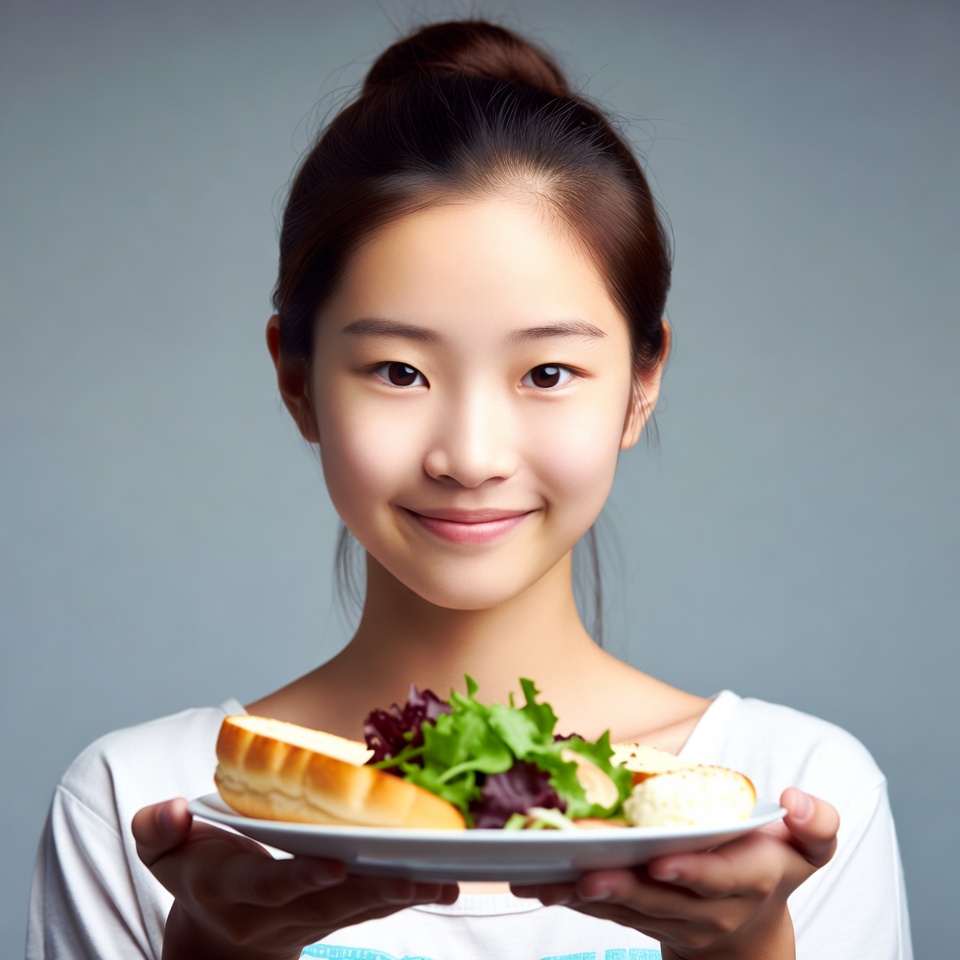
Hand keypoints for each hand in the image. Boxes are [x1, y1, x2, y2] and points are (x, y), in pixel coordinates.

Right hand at [133, 798, 457, 959]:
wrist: (214, 939)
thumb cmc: (194, 873)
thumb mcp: (161, 852)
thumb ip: (158, 829)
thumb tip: (174, 810)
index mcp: (230, 891)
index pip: (268, 886)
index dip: (300, 877)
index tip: (336, 863)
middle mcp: (273, 914)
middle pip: (326, 906)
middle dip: (370, 892)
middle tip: (413, 876)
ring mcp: (306, 920)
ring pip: (357, 912)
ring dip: (399, 897)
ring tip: (443, 881)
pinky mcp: (333, 917)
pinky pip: (371, 911)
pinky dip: (406, 898)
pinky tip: (444, 884)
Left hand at [511, 787, 838, 959]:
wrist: (750, 931)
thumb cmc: (772, 866)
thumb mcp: (810, 847)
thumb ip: (817, 823)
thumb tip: (796, 800)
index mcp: (750, 880)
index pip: (722, 879)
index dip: (694, 872)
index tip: (663, 860)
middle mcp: (708, 908)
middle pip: (661, 900)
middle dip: (624, 888)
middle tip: (588, 874)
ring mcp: (671, 920)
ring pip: (624, 910)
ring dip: (582, 895)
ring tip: (544, 876)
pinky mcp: (640, 922)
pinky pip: (603, 915)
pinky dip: (570, 900)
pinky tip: (536, 883)